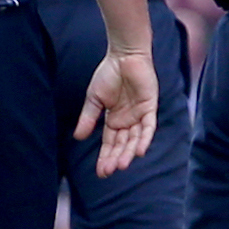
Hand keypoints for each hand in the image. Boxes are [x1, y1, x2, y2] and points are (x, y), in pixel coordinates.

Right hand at [78, 48, 161, 175]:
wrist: (123, 55)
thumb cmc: (108, 74)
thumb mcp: (94, 99)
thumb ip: (88, 118)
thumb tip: (77, 137)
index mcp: (114, 120)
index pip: (110, 143)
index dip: (105, 157)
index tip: (100, 172)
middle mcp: (128, 121)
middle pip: (123, 145)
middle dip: (115, 158)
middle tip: (108, 171)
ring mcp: (140, 115)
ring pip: (135, 139)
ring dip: (129, 153)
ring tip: (121, 165)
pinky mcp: (150, 107)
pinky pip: (149, 127)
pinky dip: (145, 139)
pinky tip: (140, 151)